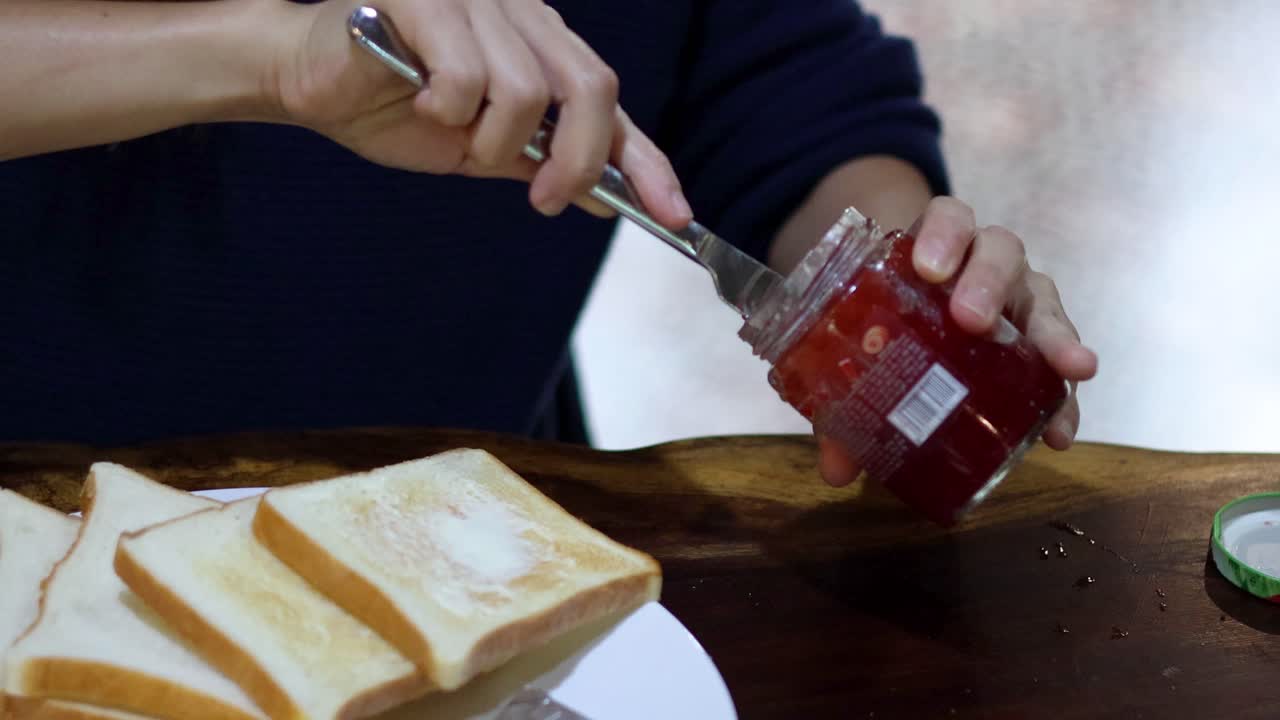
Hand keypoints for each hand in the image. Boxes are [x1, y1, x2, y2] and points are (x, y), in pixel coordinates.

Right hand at [271, 0, 690, 226]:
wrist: (307, 79)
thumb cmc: (392, 107)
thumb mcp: (481, 148)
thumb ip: (542, 162)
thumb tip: (607, 196)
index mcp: (540, 43)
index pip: (611, 103)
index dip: (647, 162)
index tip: (675, 218)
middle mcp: (521, 12)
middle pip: (591, 88)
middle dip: (574, 160)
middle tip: (542, 199)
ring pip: (525, 90)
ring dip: (489, 139)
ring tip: (451, 134)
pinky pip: (467, 75)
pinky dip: (447, 109)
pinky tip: (418, 99)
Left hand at [818, 196, 1098, 486]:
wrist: (922, 330)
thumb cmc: (891, 329)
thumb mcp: (864, 353)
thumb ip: (843, 403)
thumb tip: (836, 468)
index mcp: (937, 250)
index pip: (948, 218)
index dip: (943, 235)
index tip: (928, 269)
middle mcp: (986, 265)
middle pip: (1000, 253)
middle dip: (989, 283)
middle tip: (972, 320)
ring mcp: (1020, 301)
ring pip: (1043, 302)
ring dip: (1054, 335)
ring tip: (1067, 369)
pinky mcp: (1040, 345)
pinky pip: (1056, 366)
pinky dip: (1061, 399)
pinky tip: (1060, 433)